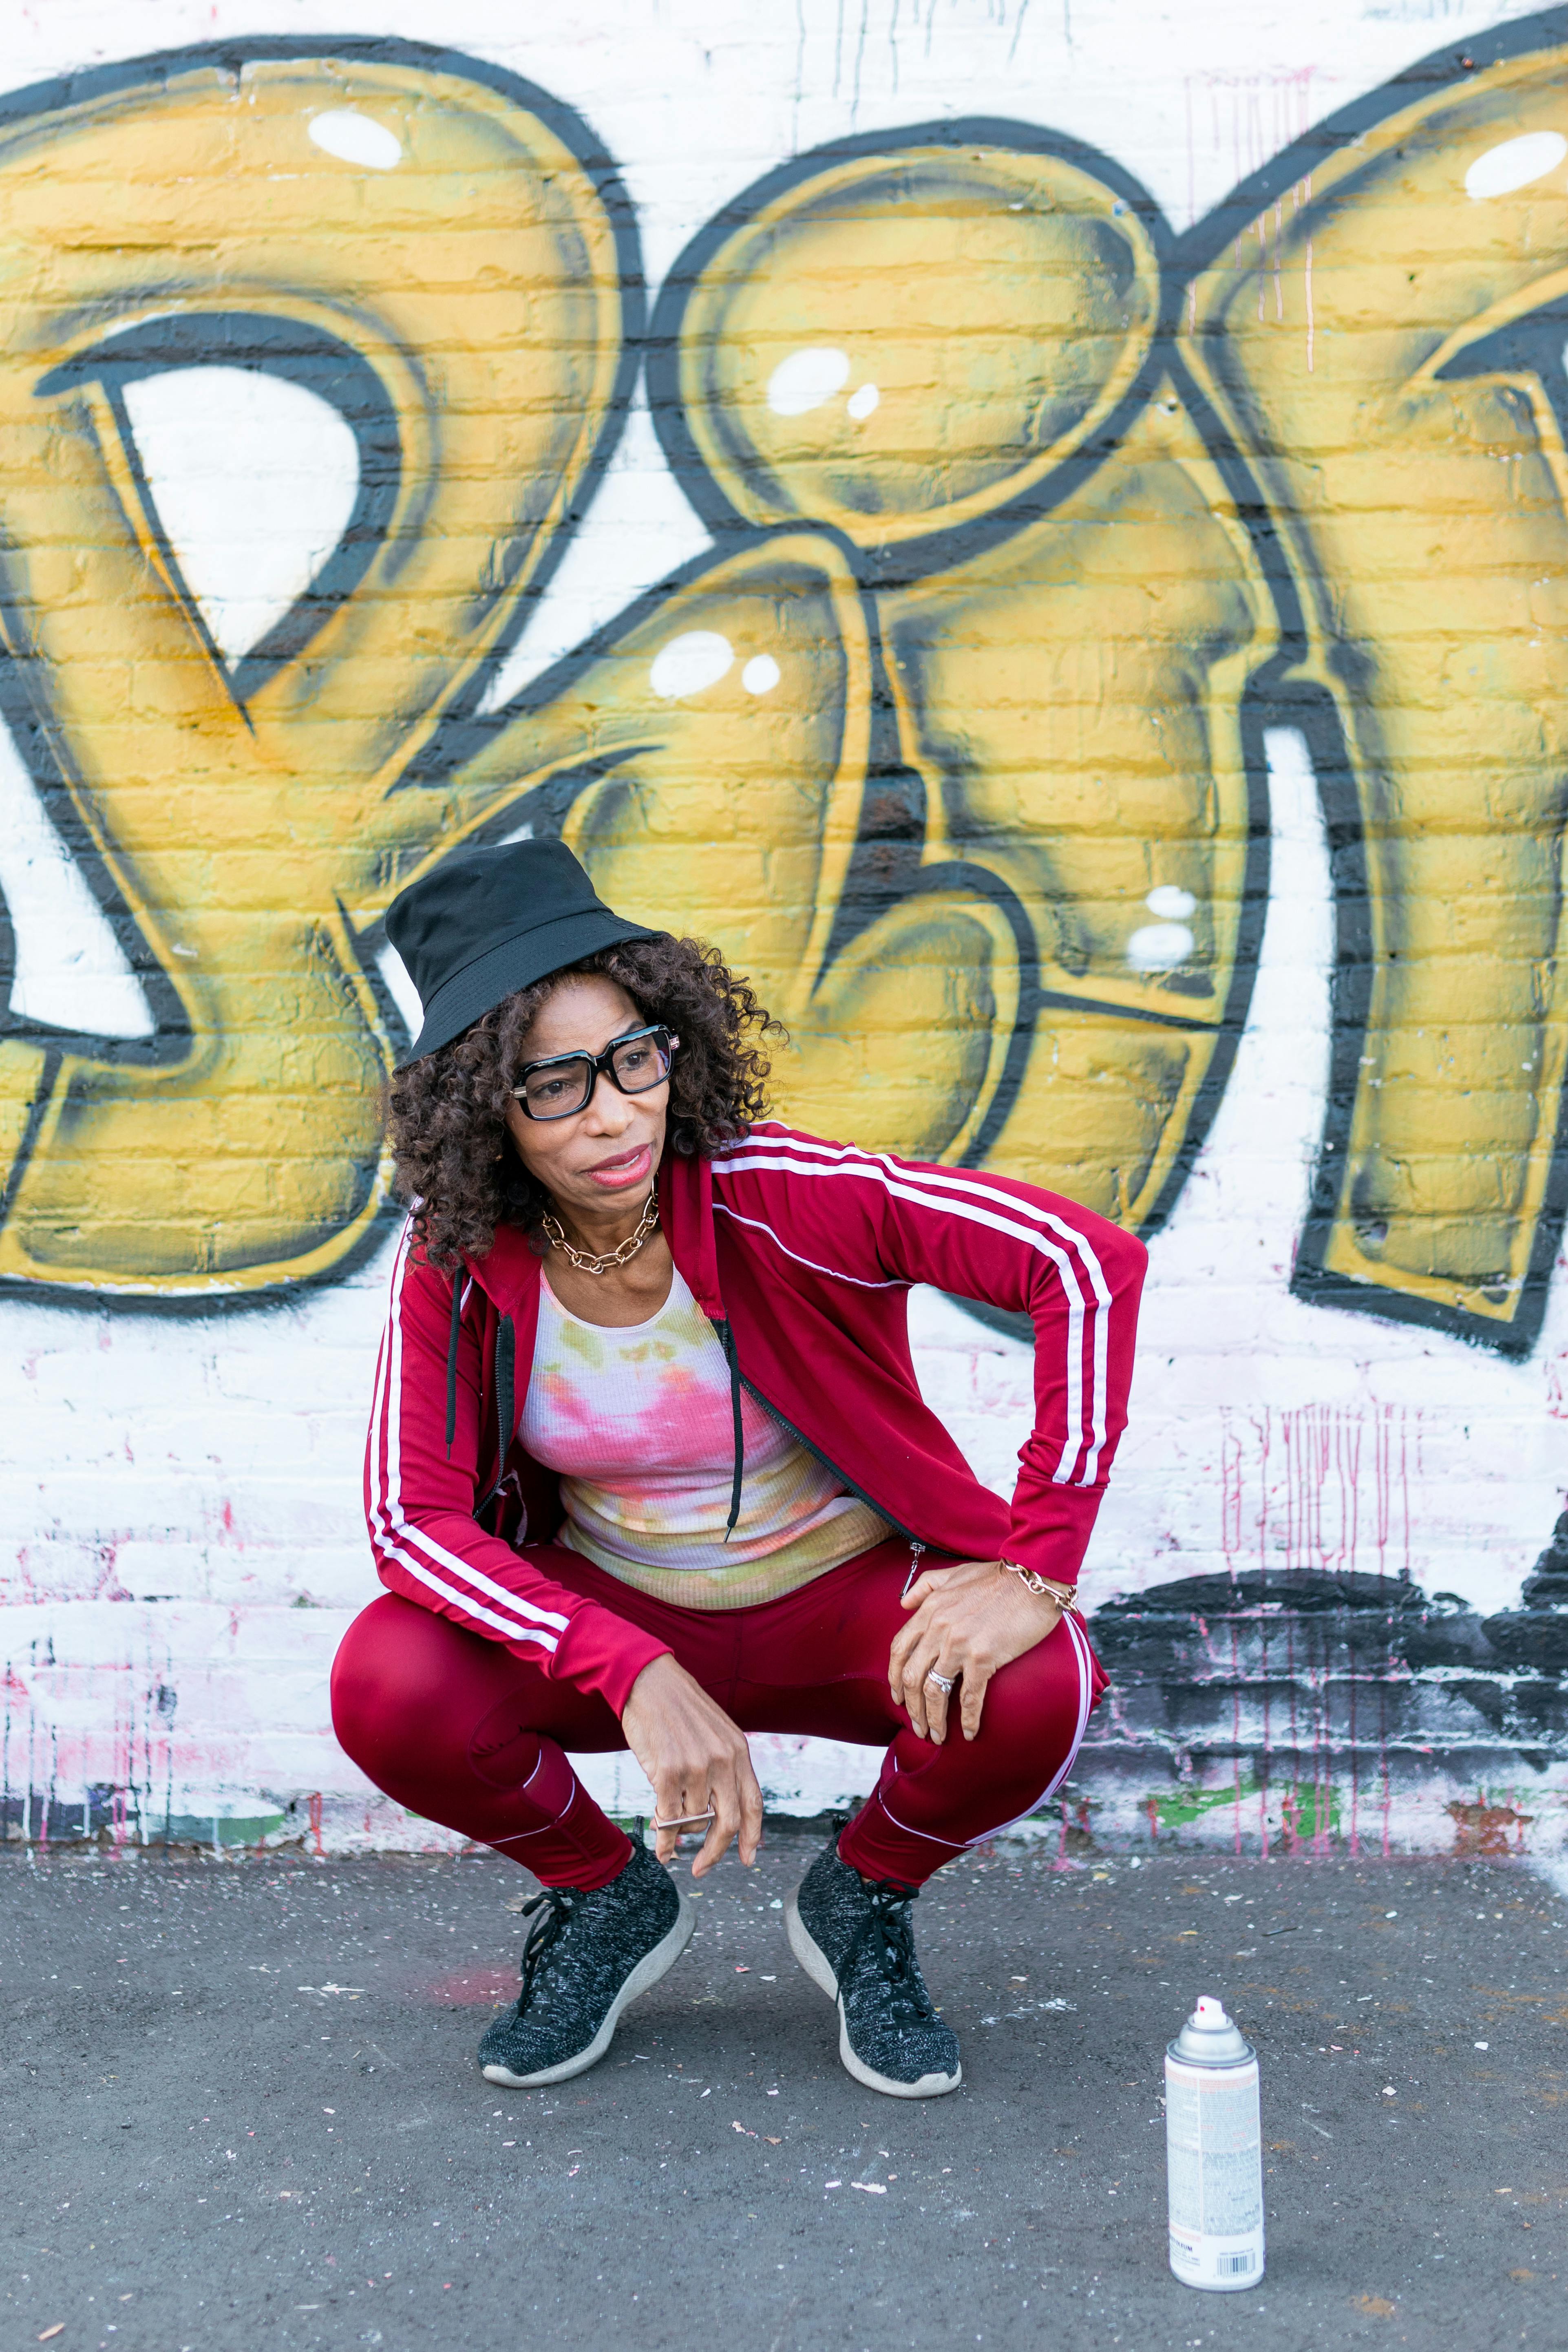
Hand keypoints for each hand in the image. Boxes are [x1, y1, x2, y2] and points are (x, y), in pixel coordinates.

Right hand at [621, 1653, 763, 1876]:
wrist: (648, 1681)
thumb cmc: (678, 1708)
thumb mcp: (715, 1732)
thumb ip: (724, 1766)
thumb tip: (719, 1811)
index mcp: (738, 1750)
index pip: (753, 1803)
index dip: (752, 1836)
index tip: (748, 1859)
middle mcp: (723, 1761)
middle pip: (728, 1823)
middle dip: (716, 1852)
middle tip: (702, 1869)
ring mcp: (696, 1767)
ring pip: (692, 1820)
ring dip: (679, 1829)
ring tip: (666, 1819)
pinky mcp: (668, 1771)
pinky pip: (669, 1818)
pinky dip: (663, 1837)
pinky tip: (658, 1843)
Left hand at [888, 1558, 1064, 1744]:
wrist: (1033, 1580)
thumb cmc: (997, 1578)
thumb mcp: (954, 1574)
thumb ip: (925, 1586)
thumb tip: (904, 1603)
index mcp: (929, 1610)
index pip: (899, 1649)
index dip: (894, 1677)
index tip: (898, 1697)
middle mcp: (938, 1628)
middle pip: (912, 1677)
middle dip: (911, 1707)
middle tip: (917, 1726)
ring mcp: (959, 1644)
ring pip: (935, 1691)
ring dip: (933, 1719)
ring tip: (937, 1736)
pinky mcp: (984, 1657)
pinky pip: (969, 1696)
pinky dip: (968, 1719)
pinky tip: (970, 1733)